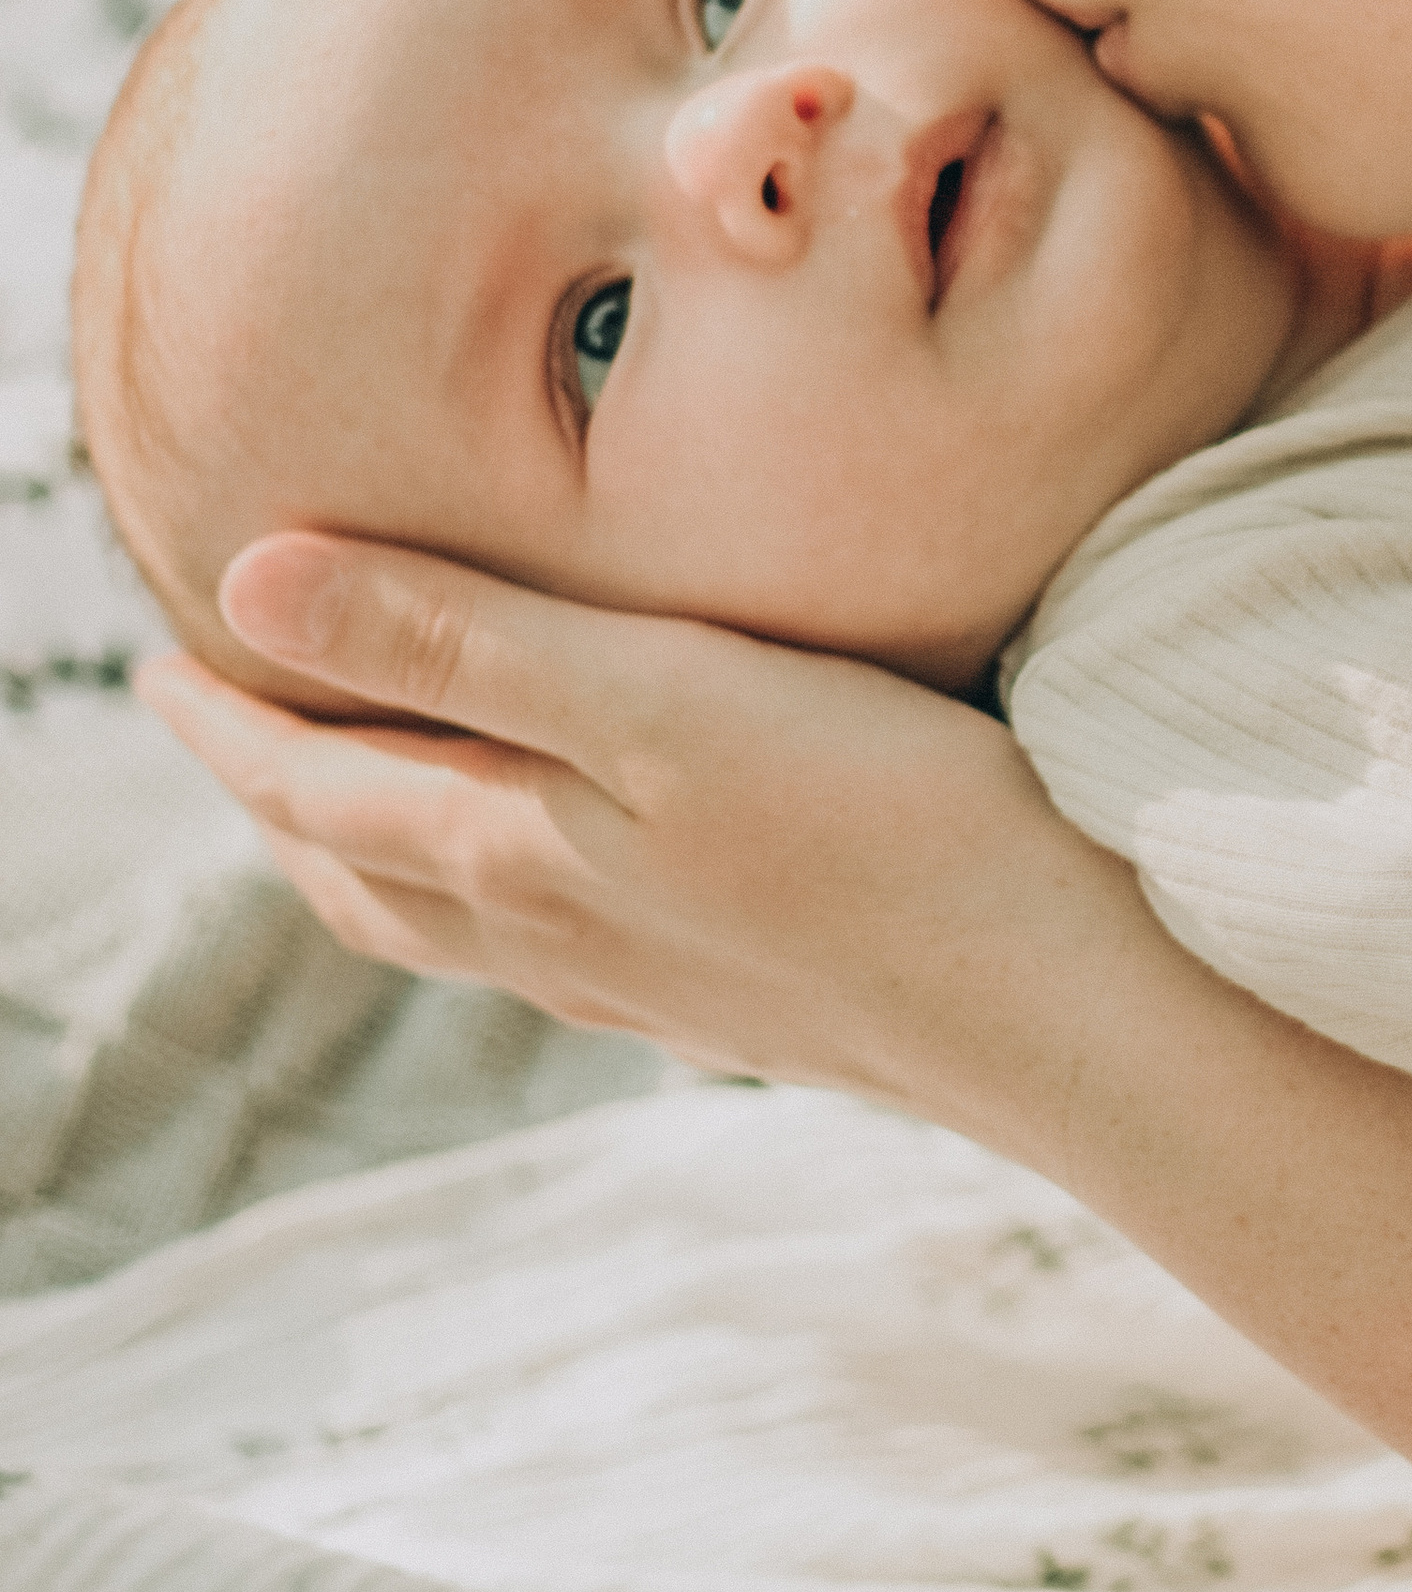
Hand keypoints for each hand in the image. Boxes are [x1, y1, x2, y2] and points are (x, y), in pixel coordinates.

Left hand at [134, 533, 1171, 1145]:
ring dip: (389, 859)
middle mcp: (566, 940)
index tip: (160, 663)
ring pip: (466, 927)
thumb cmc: (880, 828)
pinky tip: (578, 894)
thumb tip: (248, 586)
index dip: (227, 722)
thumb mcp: (656, 700)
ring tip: (369, 807)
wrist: (1070, 1005)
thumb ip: (460, 636)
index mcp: (518, 856)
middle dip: (285, 798)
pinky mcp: (758, 1005)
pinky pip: (573, 956)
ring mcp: (663, 990)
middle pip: (369, 872)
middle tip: (237, 729)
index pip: (316, 784)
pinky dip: (509, 905)